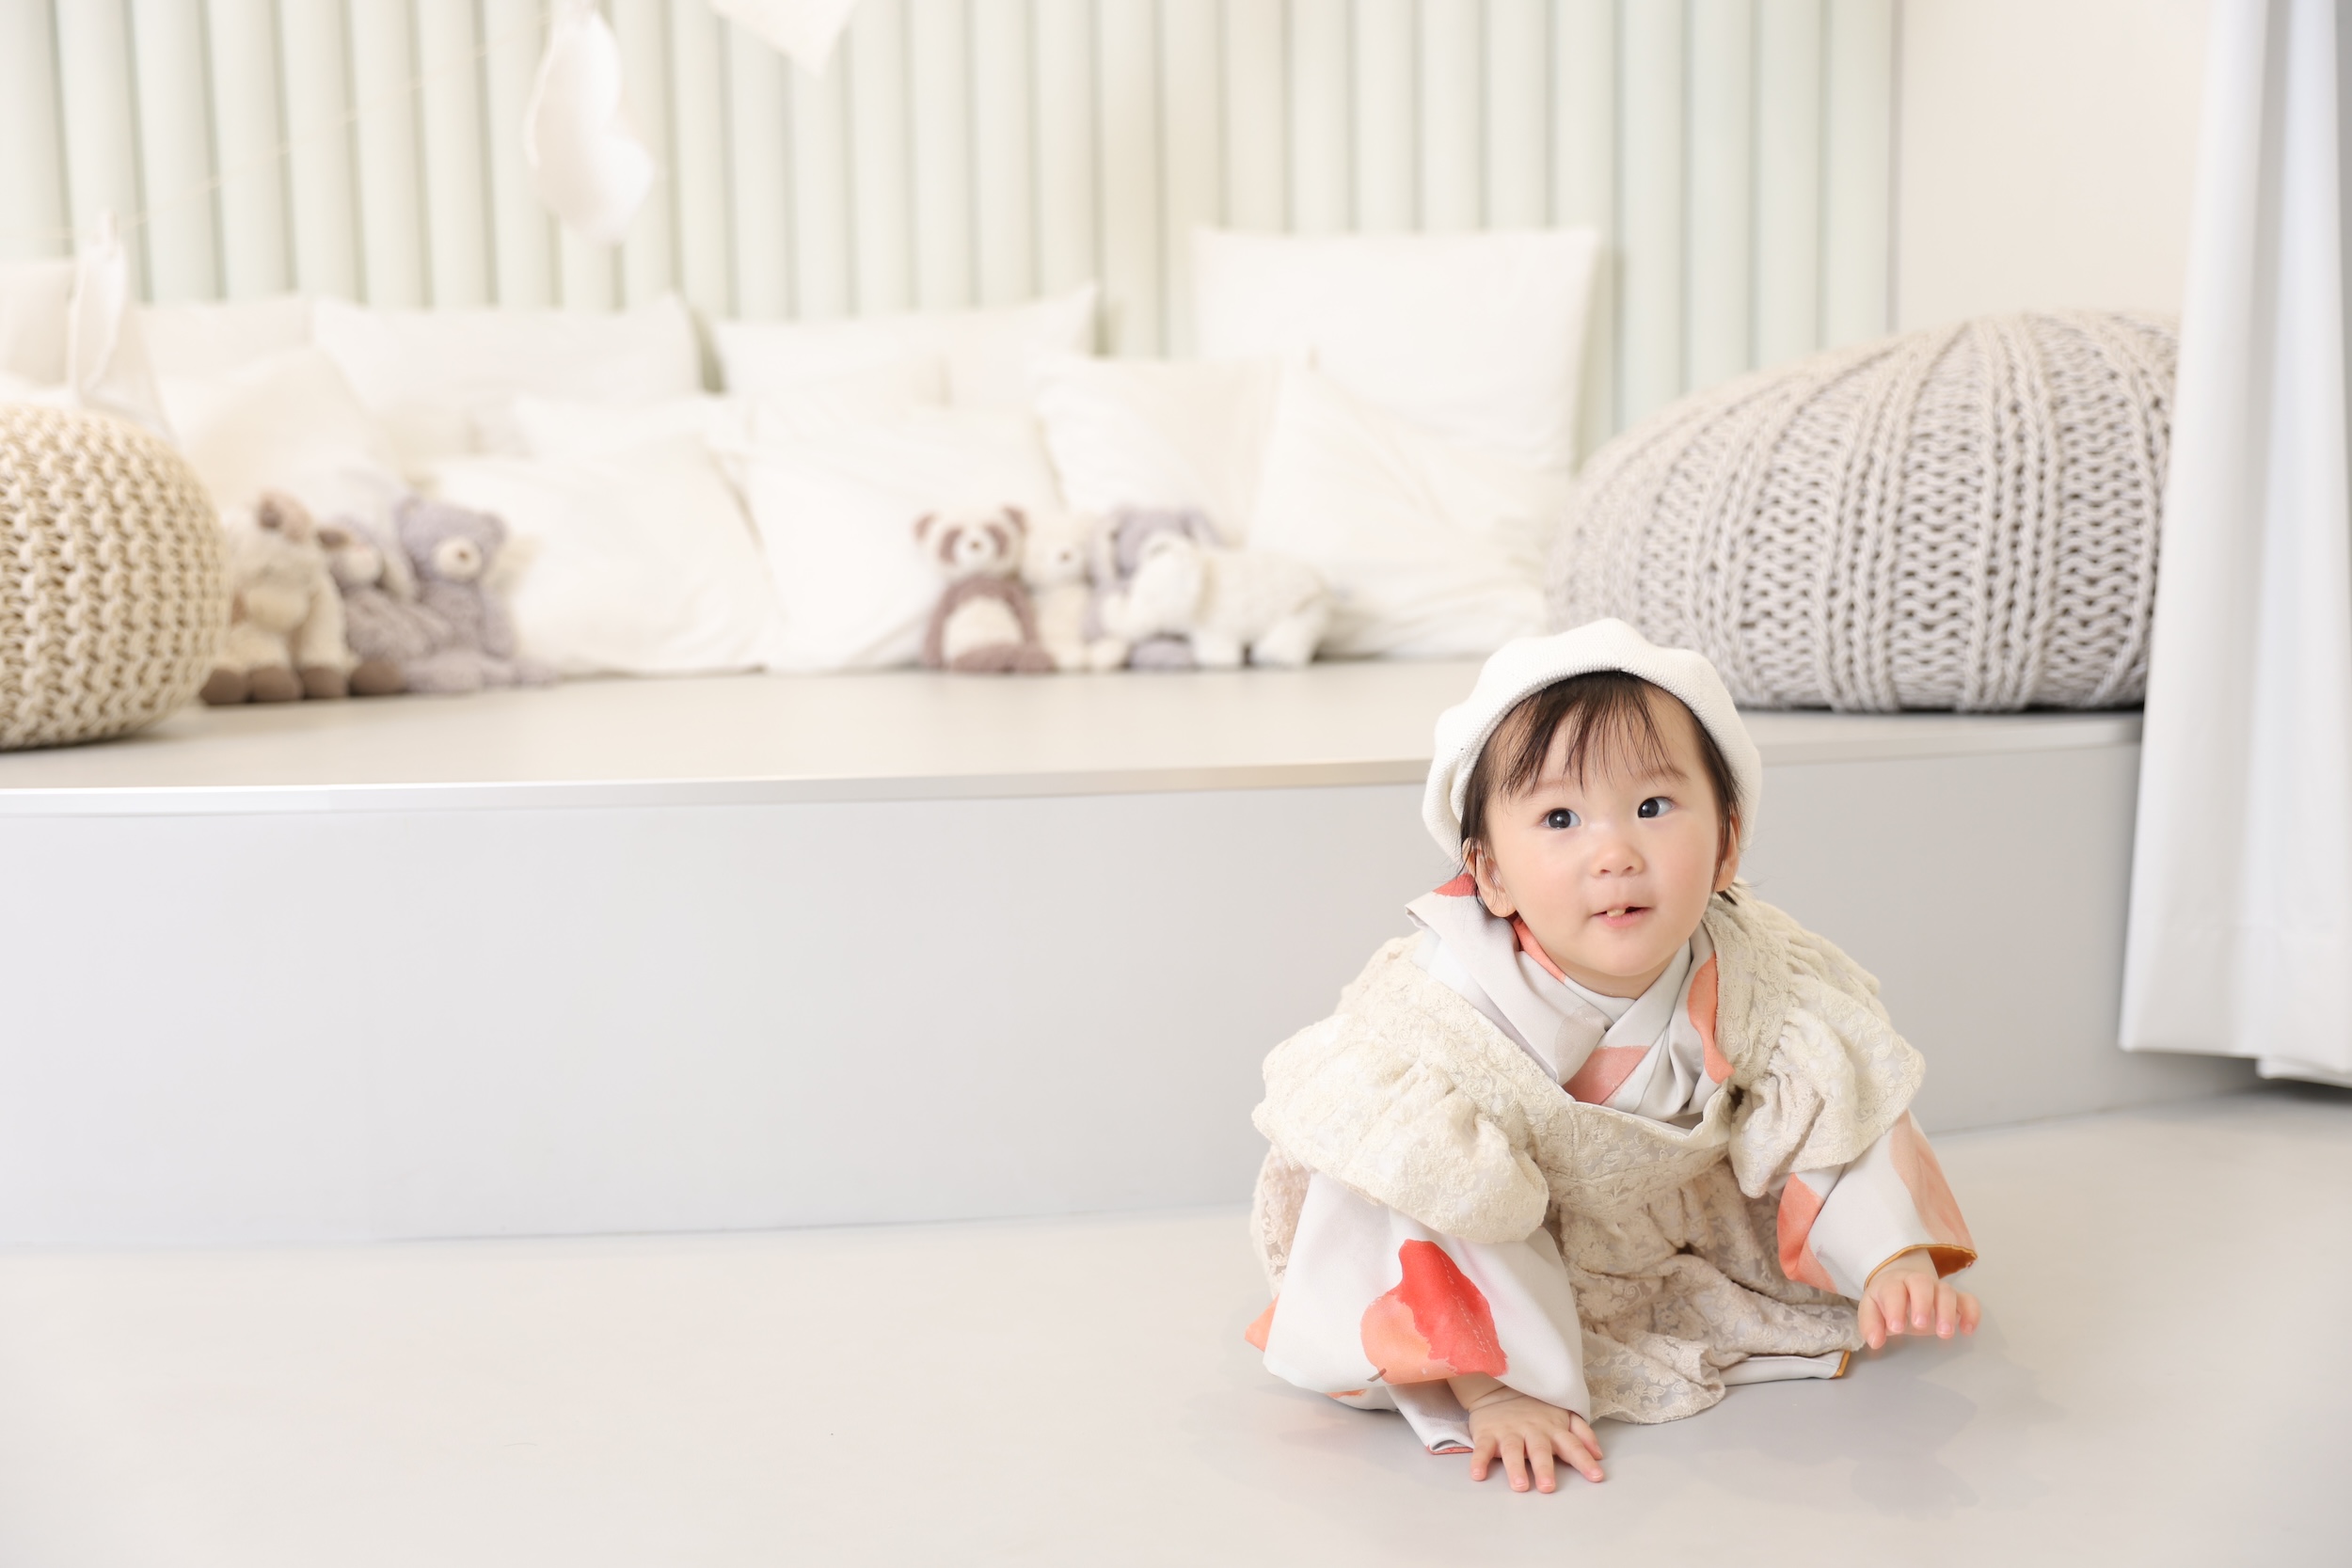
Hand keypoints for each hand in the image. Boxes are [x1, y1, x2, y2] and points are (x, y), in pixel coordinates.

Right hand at [1455, 1381, 1604, 1491]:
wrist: (1499, 1387)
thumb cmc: (1536, 1409)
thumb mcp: (1562, 1415)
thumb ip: (1582, 1434)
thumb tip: (1599, 1455)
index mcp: (1553, 1429)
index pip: (1572, 1445)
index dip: (1584, 1460)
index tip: (1596, 1476)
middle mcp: (1532, 1431)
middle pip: (1539, 1450)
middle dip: (1544, 1468)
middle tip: (1548, 1488)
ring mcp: (1509, 1432)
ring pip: (1512, 1450)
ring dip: (1515, 1468)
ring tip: (1519, 1485)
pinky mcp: (1488, 1434)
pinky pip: (1482, 1448)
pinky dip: (1479, 1461)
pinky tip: (1478, 1474)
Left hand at [1858, 1250, 1980, 1349]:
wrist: (1902, 1285)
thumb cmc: (1886, 1302)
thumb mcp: (1872, 1310)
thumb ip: (1870, 1325)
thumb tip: (1875, 1341)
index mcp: (1893, 1284)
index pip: (1894, 1290)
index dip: (1895, 1307)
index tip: (1896, 1328)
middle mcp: (1917, 1282)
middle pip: (1922, 1283)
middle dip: (1923, 1303)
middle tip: (1920, 1325)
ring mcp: (1938, 1289)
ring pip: (1947, 1291)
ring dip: (1947, 1311)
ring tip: (1944, 1334)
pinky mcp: (1956, 1300)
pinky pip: (1968, 1300)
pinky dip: (1971, 1313)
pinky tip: (1968, 1330)